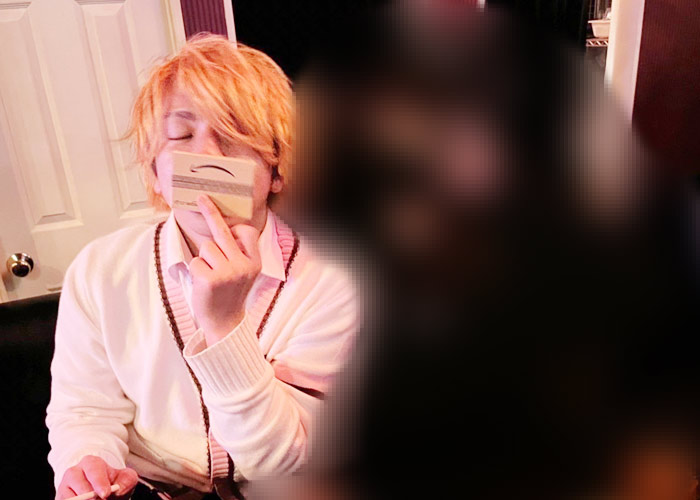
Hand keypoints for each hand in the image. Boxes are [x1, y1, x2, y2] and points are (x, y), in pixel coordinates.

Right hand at [55, 455, 137, 498]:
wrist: (104, 492)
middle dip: (89, 494)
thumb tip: (118, 490)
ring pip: (68, 495)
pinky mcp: (61, 498)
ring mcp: (64, 487)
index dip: (99, 482)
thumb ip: (126, 481)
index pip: (93, 469)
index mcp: (91, 463)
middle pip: (76, 480)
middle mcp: (74, 472)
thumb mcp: (125, 478)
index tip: (105, 494)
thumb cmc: (114, 484)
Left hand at [190, 195, 261, 345]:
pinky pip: (195, 261)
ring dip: (203, 259)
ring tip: (209, 276)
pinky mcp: (209, 280)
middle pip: (222, 232)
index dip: (233, 226)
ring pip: (206, 247)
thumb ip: (239, 253)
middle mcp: (244, 266)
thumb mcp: (244, 273)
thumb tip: (224, 228)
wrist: (224, 323)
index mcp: (255, 262)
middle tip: (202, 198)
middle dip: (211, 212)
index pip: (246, 232)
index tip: (221, 208)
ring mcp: (227, 273)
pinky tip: (202, 283)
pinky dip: (195, 271)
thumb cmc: (230, 294)